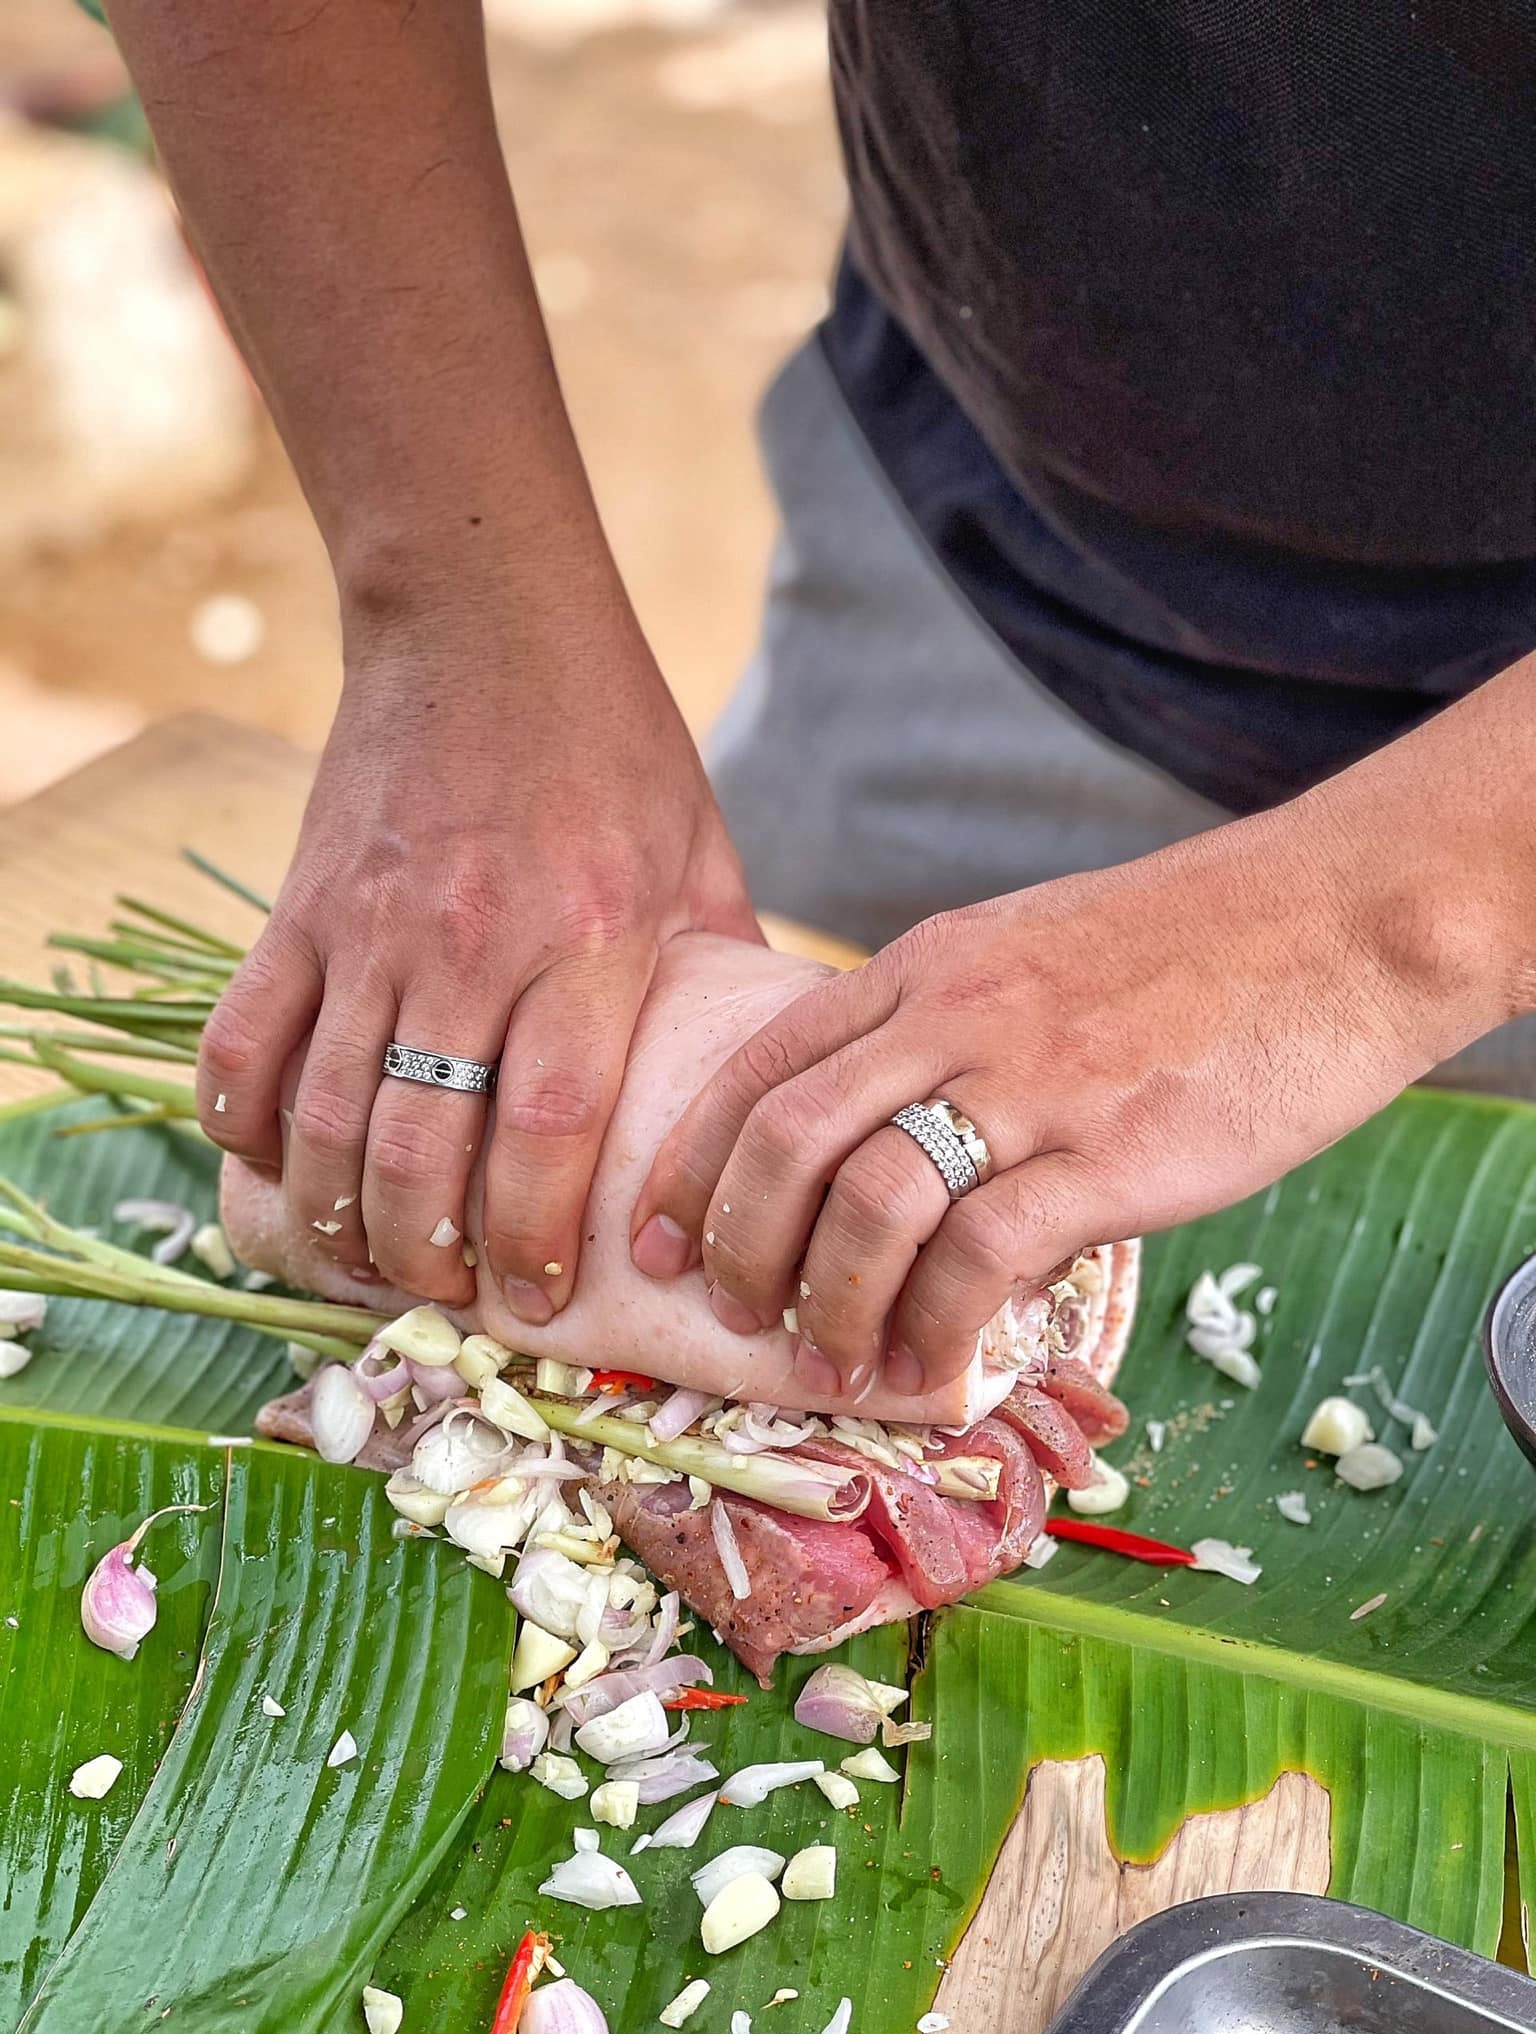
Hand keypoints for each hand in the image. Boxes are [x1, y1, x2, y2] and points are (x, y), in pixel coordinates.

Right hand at [198, 619, 756, 1314]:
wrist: (485, 617)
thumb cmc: (613, 740)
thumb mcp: (699, 853)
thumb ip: (719, 974)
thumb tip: (749, 1085)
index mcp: (590, 938)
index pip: (547, 1130)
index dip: (533, 1235)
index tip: (535, 1295)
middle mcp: (473, 943)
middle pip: (423, 1149)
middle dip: (427, 1252)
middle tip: (445, 1292)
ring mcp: (371, 925)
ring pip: (328, 1115)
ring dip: (337, 1216)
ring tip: (364, 1261)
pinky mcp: (302, 904)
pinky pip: (245, 1039)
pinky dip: (244, 1121)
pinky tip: (275, 1167)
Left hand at [631, 795, 1495, 1400]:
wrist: (1337, 919)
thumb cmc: (1190, 949)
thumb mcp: (1029, 951)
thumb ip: (945, 1026)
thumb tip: (886, 1141)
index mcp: (928, 965)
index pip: (764, 1062)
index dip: (692, 1160)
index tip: (658, 1235)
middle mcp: (958, 1014)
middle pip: (789, 1138)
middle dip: (736, 1243)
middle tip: (731, 1315)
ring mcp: (1035, 1082)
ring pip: (870, 1203)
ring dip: (830, 1302)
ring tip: (830, 1362)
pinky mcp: (1114, 1152)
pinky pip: (984, 1254)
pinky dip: (936, 1325)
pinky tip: (932, 1365)